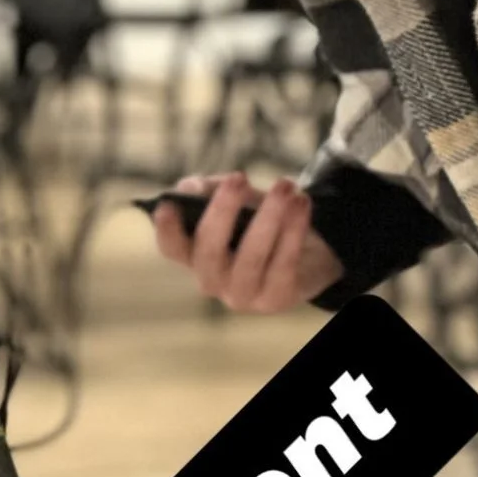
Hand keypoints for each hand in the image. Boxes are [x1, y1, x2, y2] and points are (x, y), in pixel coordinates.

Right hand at [152, 171, 344, 312]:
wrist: (311, 252)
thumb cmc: (261, 222)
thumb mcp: (237, 200)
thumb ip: (212, 189)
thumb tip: (191, 188)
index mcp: (194, 255)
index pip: (172, 247)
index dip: (166, 229)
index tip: (167, 205)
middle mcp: (212, 280)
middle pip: (208, 251)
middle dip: (223, 211)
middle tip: (238, 177)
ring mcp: (242, 295)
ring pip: (251, 256)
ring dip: (269, 216)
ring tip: (285, 186)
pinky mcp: (274, 299)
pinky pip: (283, 264)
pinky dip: (293, 230)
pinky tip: (301, 203)